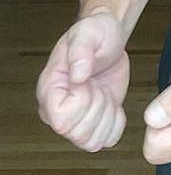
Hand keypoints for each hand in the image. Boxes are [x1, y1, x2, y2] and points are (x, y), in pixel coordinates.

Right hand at [36, 13, 129, 151]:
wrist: (109, 40)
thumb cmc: (96, 34)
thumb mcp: (89, 32)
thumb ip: (81, 51)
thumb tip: (77, 75)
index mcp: (49, 89)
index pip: (61, 120)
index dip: (81, 103)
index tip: (87, 82)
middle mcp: (56, 110)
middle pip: (79, 134)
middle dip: (98, 107)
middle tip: (97, 84)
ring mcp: (75, 121)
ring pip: (92, 142)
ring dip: (107, 116)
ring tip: (103, 92)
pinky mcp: (93, 125)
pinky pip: (107, 140)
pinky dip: (116, 123)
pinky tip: (111, 102)